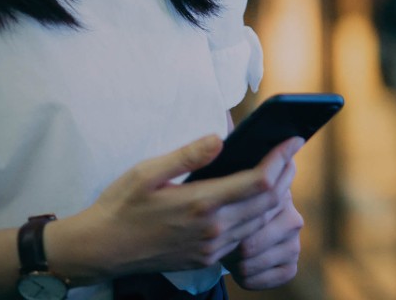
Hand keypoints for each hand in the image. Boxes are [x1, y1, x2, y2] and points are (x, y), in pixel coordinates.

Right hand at [48, 135, 300, 282]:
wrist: (102, 249)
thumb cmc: (122, 205)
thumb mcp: (148, 171)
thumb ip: (187, 155)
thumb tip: (220, 137)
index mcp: (201, 204)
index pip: (259, 181)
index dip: (281, 158)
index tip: (294, 139)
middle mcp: (212, 229)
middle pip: (268, 202)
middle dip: (285, 173)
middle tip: (291, 151)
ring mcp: (211, 247)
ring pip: (260, 221)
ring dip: (276, 196)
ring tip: (281, 170)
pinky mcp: (207, 258)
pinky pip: (245, 236)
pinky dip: (259, 215)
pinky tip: (257, 199)